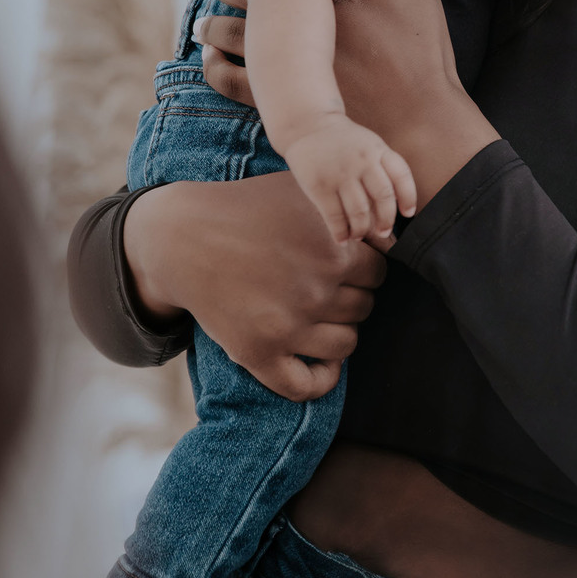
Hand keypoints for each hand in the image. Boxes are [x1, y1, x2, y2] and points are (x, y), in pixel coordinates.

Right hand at [122, 174, 384, 400]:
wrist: (182, 236)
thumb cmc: (247, 207)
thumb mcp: (302, 191)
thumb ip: (350, 209)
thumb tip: (394, 233)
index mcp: (333, 250)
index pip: (380, 272)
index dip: (363, 267)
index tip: (342, 264)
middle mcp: (317, 290)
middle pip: (365, 308)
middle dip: (350, 296)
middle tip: (322, 285)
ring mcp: (288, 326)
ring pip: (346, 345)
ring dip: (337, 332)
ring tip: (317, 316)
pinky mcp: (259, 352)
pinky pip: (307, 385)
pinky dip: (320, 379)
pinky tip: (317, 362)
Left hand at [197, 0, 497, 206]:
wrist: (421, 122)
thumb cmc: (424, 57)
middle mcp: (302, 20)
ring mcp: (287, 60)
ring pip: (227, 29)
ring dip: (212, 19)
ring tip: (207, 15)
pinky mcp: (280, 98)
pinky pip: (228, 79)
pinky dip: (213, 65)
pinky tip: (211, 57)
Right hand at [284, 113, 416, 242]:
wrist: (308, 126)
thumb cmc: (343, 142)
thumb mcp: (369, 144)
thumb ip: (382, 167)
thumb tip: (395, 205)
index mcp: (378, 150)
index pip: (401, 176)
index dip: (408, 197)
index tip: (408, 213)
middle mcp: (362, 161)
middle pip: (383, 197)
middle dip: (386, 220)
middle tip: (383, 232)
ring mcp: (340, 173)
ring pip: (359, 212)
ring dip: (362, 230)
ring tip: (359, 235)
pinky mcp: (319, 186)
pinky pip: (334, 217)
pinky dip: (341, 232)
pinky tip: (342, 238)